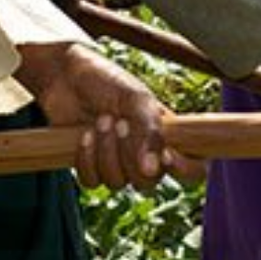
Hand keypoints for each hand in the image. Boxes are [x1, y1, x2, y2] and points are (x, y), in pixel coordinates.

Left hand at [14, 36, 179, 187]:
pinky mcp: (91, 167)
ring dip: (105, 152)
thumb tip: (153, 170)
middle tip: (119, 122)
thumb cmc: (107, 82)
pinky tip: (84, 135)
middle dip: (129, 155)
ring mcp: (117, 163)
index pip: (193, 168)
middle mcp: (144, 154)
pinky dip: (86, 159)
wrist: (66, 76)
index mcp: (167, 136)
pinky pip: (93, 182)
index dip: (186, 170)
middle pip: (149, 183)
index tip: (167, 156)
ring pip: (117, 183)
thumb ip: (150, 133)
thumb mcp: (136, 100)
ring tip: (99, 120)